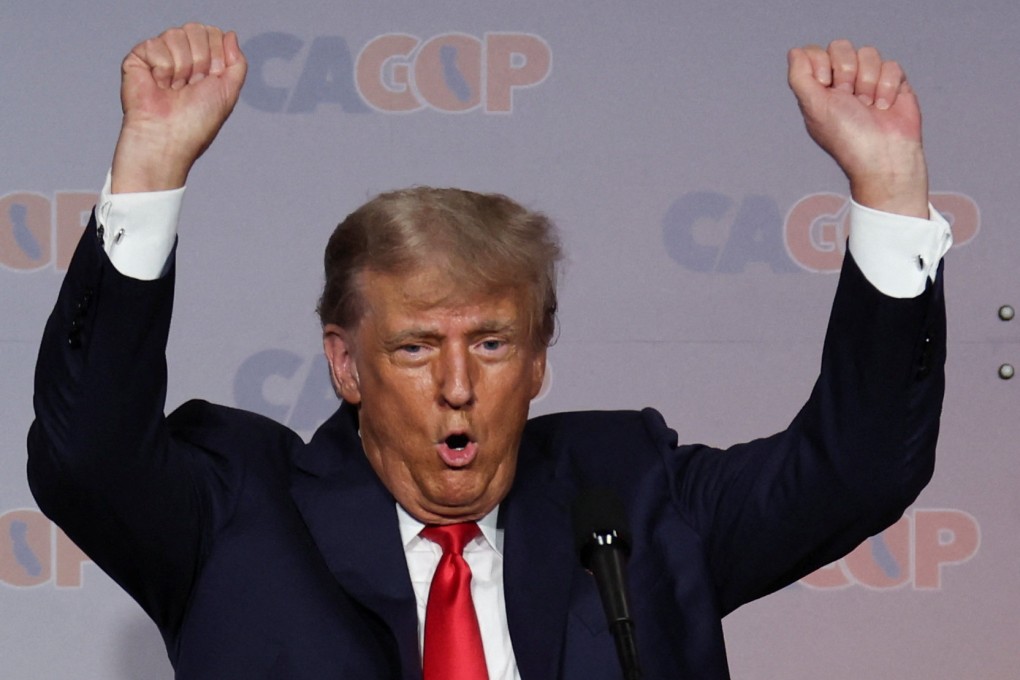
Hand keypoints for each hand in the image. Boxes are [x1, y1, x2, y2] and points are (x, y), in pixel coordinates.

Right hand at [111, 23, 246, 192]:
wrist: (168, 138)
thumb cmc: (197, 122)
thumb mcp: (229, 92)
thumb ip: (237, 62)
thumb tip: (230, 34)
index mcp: (205, 63)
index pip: (214, 34)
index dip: (216, 57)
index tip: (209, 82)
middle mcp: (182, 56)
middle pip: (196, 30)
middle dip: (200, 61)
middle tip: (190, 87)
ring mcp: (160, 55)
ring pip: (176, 34)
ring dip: (181, 68)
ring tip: (173, 89)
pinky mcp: (139, 57)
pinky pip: (156, 44)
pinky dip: (162, 68)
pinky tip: (158, 85)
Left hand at [788, 40, 927, 217]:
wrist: (883, 156)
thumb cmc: (846, 137)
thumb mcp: (814, 107)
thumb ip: (799, 77)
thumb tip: (796, 52)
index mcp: (819, 89)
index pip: (814, 53)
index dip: (821, 64)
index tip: (825, 85)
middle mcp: (842, 83)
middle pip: (841, 47)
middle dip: (846, 72)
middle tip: (849, 98)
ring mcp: (868, 82)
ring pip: (868, 53)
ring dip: (868, 82)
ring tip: (868, 106)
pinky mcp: (893, 84)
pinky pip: (891, 65)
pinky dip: (888, 87)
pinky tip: (885, 107)